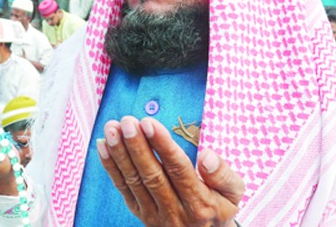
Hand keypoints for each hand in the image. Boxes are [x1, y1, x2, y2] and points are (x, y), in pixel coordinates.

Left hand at [98, 117, 242, 226]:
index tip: (149, 123)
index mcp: (200, 204)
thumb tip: (207, 155)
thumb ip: (223, 174)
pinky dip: (111, 167)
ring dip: (120, 153)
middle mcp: (176, 212)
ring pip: (134, 182)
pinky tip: (103, 146)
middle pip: (152, 176)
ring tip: (111, 128)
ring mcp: (154, 215)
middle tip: (126, 121)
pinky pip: (123, 189)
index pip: (179, 171)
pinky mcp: (140, 214)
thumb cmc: (219, 207)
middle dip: (137, 146)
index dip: (162, 146)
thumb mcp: (232, 194)